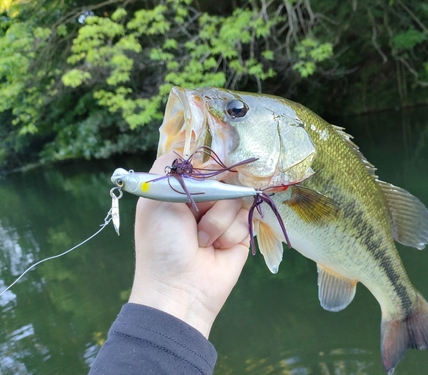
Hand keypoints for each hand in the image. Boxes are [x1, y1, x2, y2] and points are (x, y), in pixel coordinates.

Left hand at [129, 152, 249, 337]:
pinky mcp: (240, 231)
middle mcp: (201, 198)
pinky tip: (216, 248)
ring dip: (216, 220)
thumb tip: (196, 152)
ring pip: (235, 195)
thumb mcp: (155, 200)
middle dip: (210, 194)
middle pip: (221, 174)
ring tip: (202, 240)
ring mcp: (222, 215)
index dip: (203, 162)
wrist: (180, 288)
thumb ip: (172, 169)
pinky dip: (228, 233)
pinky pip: (244, 217)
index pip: (198, 161)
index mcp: (178, 189)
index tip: (203, 169)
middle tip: (194, 214)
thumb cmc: (162, 244)